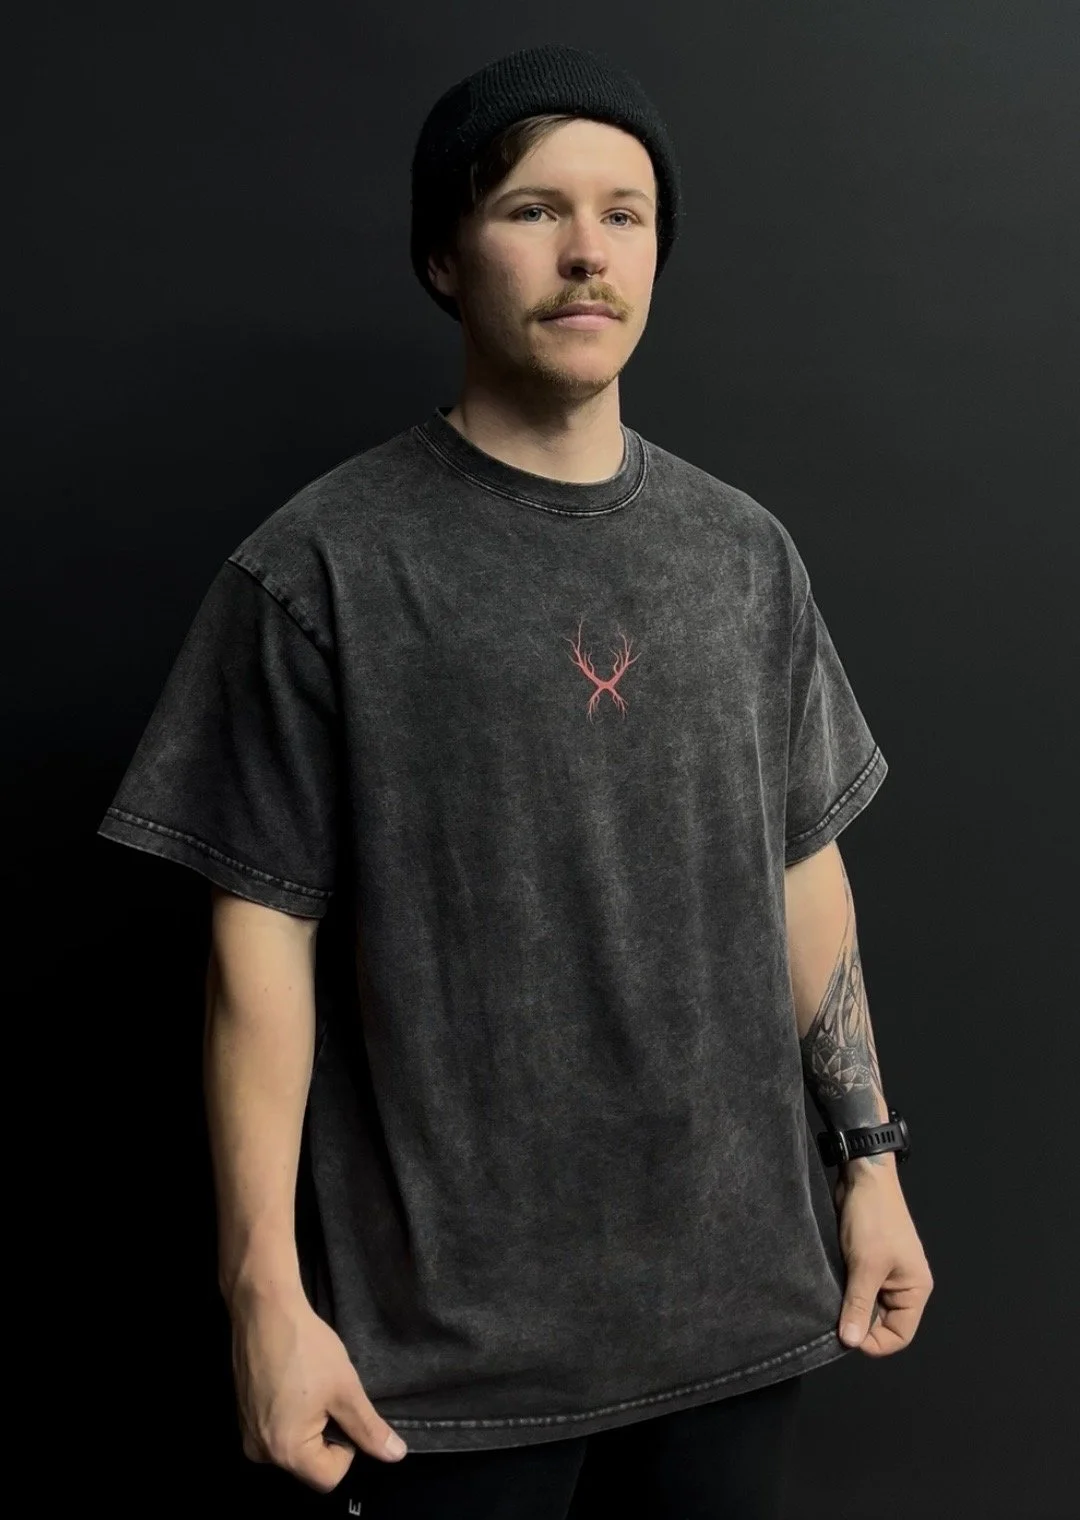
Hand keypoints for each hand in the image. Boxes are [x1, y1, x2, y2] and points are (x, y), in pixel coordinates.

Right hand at [229, 1283, 408, 1490]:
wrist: (264, 1310)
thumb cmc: (307, 1349)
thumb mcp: (346, 1389)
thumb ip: (369, 1428)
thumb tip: (396, 1456)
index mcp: (285, 1452)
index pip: (329, 1478)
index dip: (347, 1449)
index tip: (343, 1410)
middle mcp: (260, 1452)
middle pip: (309, 1464)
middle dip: (326, 1436)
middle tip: (327, 1396)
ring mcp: (247, 1433)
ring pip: (293, 1447)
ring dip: (308, 1425)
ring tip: (308, 1387)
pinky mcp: (242, 1415)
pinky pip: (275, 1431)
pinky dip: (290, 1416)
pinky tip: (293, 1383)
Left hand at [832, 1167, 933, 1355]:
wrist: (862, 1177)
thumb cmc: (873, 1218)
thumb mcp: (865, 1265)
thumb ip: (858, 1305)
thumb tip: (850, 1341)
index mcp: (915, 1289)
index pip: (899, 1335)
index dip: (875, 1342)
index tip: (847, 1337)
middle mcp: (903, 1286)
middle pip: (882, 1324)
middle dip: (860, 1325)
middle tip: (834, 1320)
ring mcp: (884, 1275)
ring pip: (867, 1307)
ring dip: (850, 1308)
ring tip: (830, 1304)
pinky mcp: (866, 1263)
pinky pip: (857, 1290)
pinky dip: (845, 1293)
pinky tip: (829, 1291)